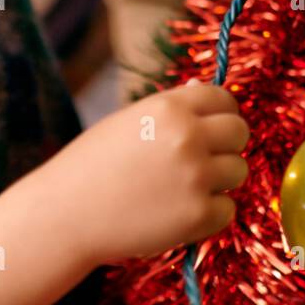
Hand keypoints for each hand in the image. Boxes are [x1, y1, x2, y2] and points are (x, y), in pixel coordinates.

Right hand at [53, 80, 248, 262]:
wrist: (65, 214)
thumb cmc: (92, 165)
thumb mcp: (129, 121)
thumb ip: (171, 109)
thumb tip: (203, 89)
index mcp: (169, 108)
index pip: (223, 98)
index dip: (221, 114)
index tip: (212, 129)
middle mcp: (188, 136)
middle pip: (240, 132)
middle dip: (227, 145)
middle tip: (204, 161)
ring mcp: (196, 176)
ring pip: (238, 171)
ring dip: (220, 180)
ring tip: (185, 188)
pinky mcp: (198, 215)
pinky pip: (227, 209)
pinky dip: (209, 214)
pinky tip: (179, 213)